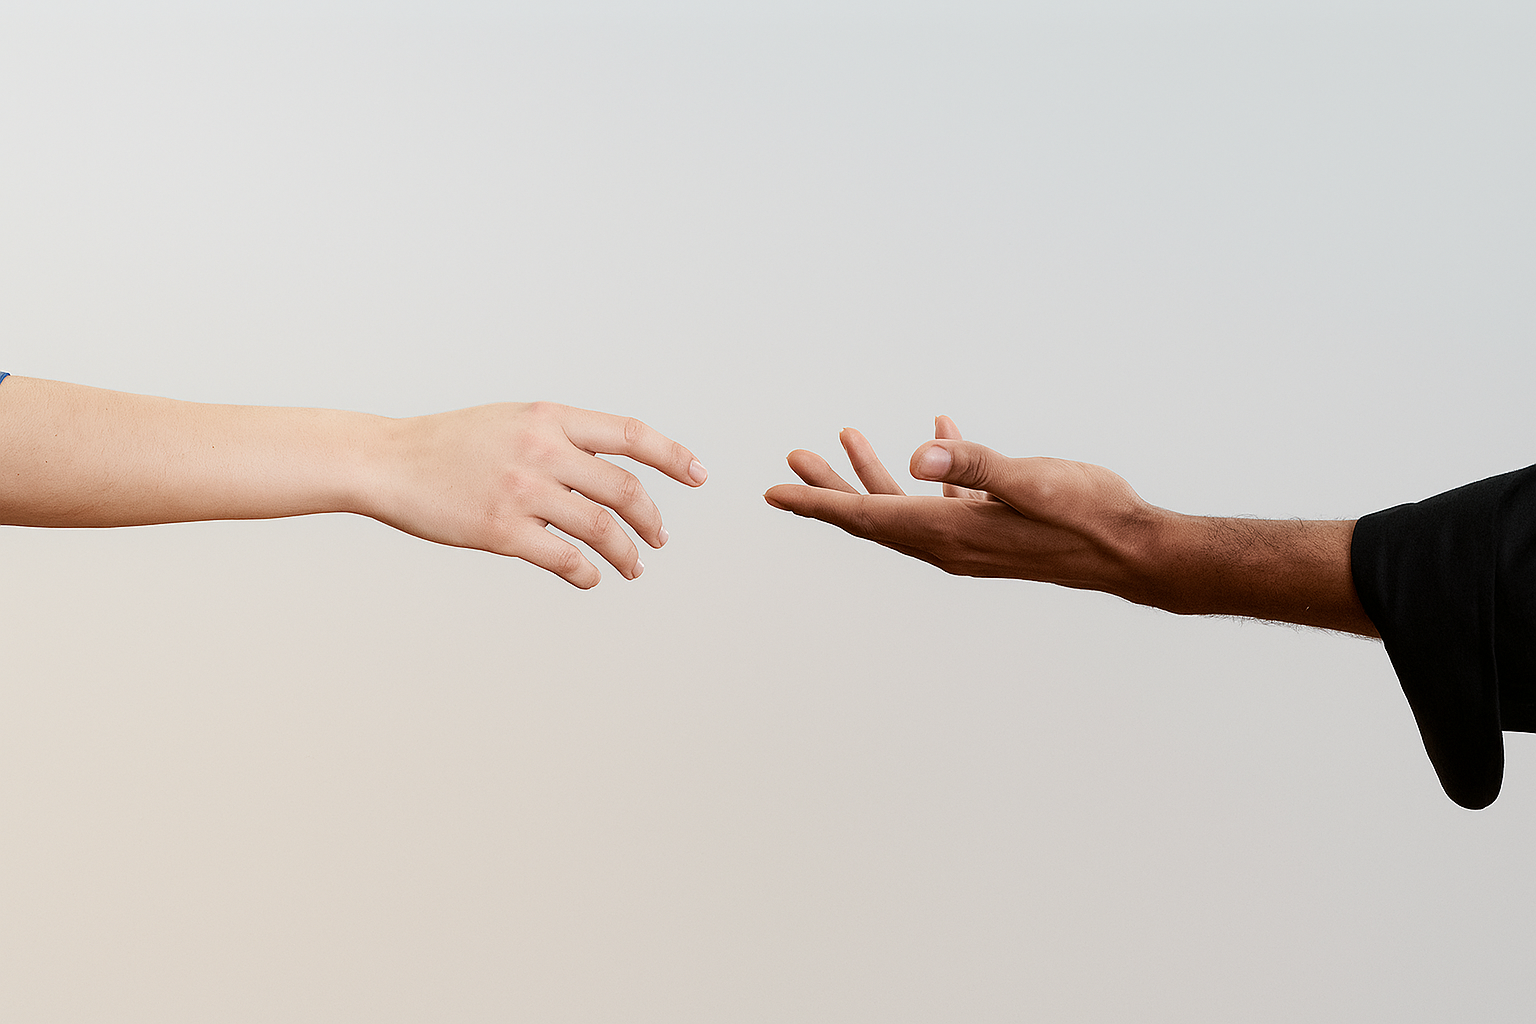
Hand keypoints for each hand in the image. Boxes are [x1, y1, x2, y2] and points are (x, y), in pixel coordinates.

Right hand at [370, 402, 707, 587]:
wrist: (388, 462)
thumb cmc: (451, 444)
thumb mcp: (512, 420)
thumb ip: (560, 437)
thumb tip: (609, 465)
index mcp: (549, 417)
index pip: (630, 434)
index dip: (673, 455)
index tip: (699, 475)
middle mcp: (542, 449)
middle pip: (625, 488)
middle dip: (652, 519)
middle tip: (661, 538)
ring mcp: (522, 491)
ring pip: (601, 528)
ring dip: (627, 553)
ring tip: (634, 567)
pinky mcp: (501, 531)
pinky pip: (564, 559)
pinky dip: (587, 572)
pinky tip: (592, 578)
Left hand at [764, 417, 1157, 595]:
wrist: (1135, 550)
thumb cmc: (1089, 515)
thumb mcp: (1031, 480)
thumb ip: (975, 466)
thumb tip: (920, 453)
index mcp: (949, 533)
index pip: (865, 517)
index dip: (816, 503)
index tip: (773, 493)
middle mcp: (950, 544)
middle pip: (872, 515)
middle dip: (830, 487)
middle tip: (794, 459)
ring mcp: (971, 539)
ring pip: (905, 507)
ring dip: (874, 473)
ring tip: (847, 436)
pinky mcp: (994, 529)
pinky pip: (948, 500)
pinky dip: (933, 470)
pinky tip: (939, 430)